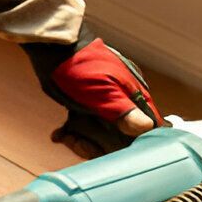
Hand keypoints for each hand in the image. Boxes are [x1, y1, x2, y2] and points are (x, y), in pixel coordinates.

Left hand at [25, 29, 163, 158]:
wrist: (53, 50)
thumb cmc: (81, 67)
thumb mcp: (104, 91)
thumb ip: (125, 110)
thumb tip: (147, 127)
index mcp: (136, 98)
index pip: (146, 131)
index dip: (132, 146)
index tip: (113, 152)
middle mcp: (125, 104)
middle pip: (121, 139)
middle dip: (98, 146)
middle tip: (77, 144)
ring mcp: (107, 106)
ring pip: (101, 137)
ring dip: (82, 141)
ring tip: (64, 136)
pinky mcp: (90, 107)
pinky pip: (86, 129)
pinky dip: (73, 134)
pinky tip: (59, 134)